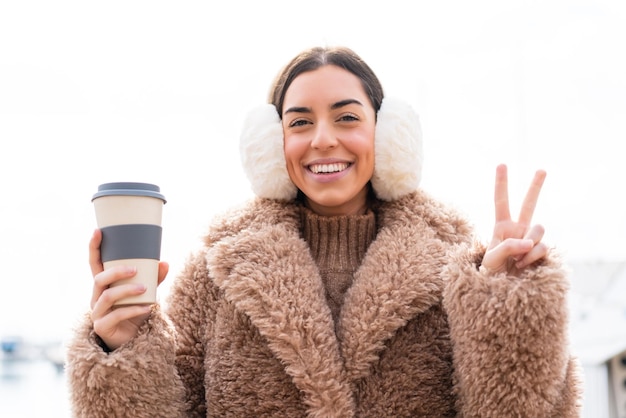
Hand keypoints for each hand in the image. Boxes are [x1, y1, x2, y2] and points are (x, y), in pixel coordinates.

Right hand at [88, 229, 168, 350]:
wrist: (133, 340)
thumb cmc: (135, 311)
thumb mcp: (146, 293)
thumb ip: (154, 279)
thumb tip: (165, 262)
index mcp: (104, 285)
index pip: (94, 263)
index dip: (94, 248)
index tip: (98, 231)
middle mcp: (96, 297)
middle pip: (99, 279)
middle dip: (116, 272)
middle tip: (135, 270)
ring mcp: (97, 312)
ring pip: (106, 297)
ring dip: (126, 290)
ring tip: (145, 289)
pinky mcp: (102, 326)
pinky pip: (116, 316)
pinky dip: (133, 310)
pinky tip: (148, 307)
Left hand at [481, 164, 548, 275]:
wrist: (503, 292)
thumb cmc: (491, 274)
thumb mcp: (490, 259)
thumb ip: (507, 247)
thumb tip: (528, 242)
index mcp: (501, 226)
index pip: (501, 201)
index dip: (501, 183)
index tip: (502, 164)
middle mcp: (518, 229)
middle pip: (528, 204)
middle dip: (535, 187)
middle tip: (542, 169)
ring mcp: (532, 239)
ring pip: (538, 228)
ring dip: (528, 244)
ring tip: (517, 261)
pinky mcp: (542, 251)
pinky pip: (542, 247)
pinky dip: (532, 257)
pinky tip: (524, 266)